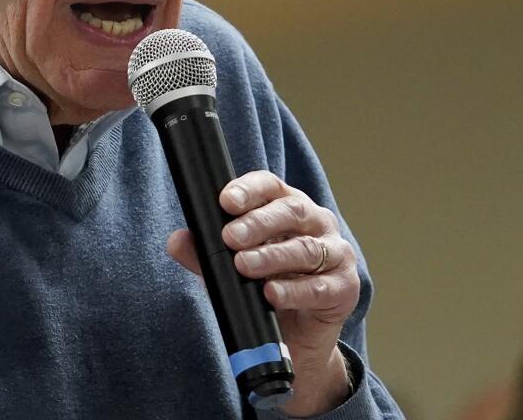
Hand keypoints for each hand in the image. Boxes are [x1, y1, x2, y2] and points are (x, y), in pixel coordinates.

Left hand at [166, 170, 357, 416]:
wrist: (295, 336)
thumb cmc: (264, 285)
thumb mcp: (230, 267)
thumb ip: (205, 254)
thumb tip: (177, 241)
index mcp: (287, 206)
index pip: (270, 186)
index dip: (249, 190)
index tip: (225, 201)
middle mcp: (316, 223)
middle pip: (291, 212)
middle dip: (258, 223)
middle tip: (230, 237)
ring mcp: (336, 253)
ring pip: (306, 249)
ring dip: (272, 257)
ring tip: (244, 266)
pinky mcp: (345, 287)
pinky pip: (321, 287)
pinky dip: (294, 291)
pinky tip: (272, 294)